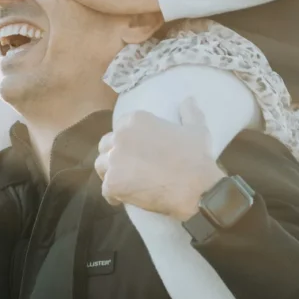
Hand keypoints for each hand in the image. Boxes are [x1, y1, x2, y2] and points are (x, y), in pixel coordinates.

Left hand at [94, 98, 222, 220]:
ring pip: (102, 166)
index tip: (137, 151)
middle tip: (129, 167)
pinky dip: (114, 195)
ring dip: (111, 173)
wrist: (196, 187)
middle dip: (114, 155)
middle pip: (106, 145)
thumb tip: (189, 99)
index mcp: (135, 120)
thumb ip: (189, 111)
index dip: (127, 140)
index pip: (120, 127)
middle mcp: (120, 136)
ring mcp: (114, 160)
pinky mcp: (113, 184)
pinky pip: (106, 190)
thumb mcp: (196, 129)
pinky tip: (124, 199)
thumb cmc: (196, 156)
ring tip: (124, 182)